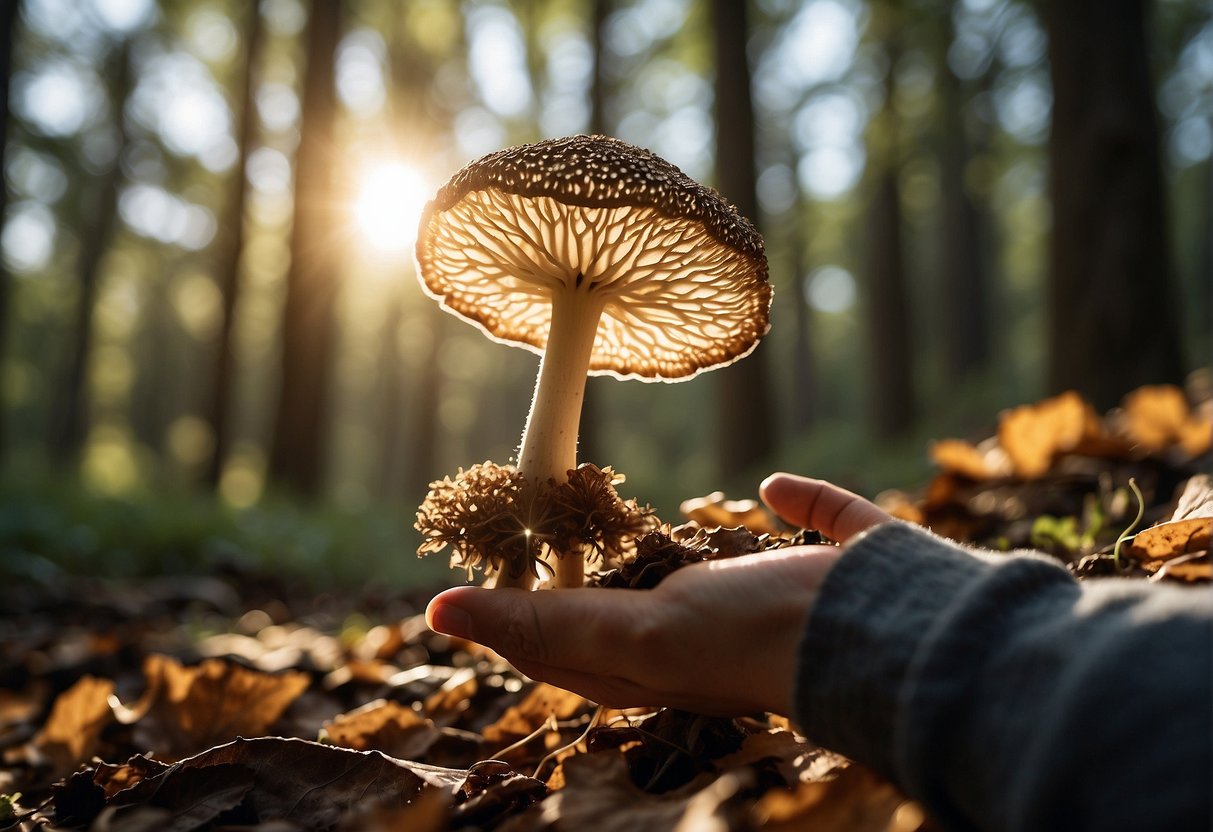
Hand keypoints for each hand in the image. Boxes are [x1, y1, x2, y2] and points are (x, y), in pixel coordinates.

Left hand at [425, 473, 890, 715]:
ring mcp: (770, 600)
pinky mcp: (828, 565)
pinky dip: (793, 503)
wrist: (884, 630)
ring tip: (630, 507)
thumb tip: (436, 612)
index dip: (512, 610)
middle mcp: (703, 634)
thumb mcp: (631, 635)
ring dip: (676, 542)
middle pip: (624, 602)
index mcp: (653, 660)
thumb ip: (543, 625)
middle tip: (539, 512)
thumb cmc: (751, 638)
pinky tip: (776, 487)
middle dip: (582, 566)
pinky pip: (805, 528)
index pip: (560, 640)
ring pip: (708, 569)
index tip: (477, 558)